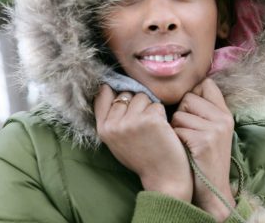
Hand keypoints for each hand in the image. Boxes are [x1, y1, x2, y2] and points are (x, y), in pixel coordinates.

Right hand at [94, 85, 192, 201]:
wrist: (162, 176)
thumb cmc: (142, 157)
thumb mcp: (116, 140)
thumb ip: (111, 118)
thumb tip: (106, 87)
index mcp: (103, 130)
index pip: (102, 96)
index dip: (113, 90)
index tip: (123, 95)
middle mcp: (114, 125)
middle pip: (126, 94)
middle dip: (137, 103)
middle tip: (143, 124)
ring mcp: (132, 121)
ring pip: (143, 97)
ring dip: (150, 108)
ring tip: (152, 128)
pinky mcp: (150, 120)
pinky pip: (157, 105)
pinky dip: (162, 115)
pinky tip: (162, 130)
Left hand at [171, 78, 235, 220]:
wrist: (213, 191)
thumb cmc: (204, 160)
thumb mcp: (213, 132)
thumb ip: (204, 111)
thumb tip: (184, 90)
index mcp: (226, 113)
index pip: (206, 84)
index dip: (192, 94)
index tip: (189, 111)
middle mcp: (223, 118)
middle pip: (188, 98)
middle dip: (180, 113)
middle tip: (187, 133)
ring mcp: (215, 129)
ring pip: (179, 114)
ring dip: (175, 129)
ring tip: (185, 144)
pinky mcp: (204, 141)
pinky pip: (177, 129)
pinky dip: (174, 140)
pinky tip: (183, 151)